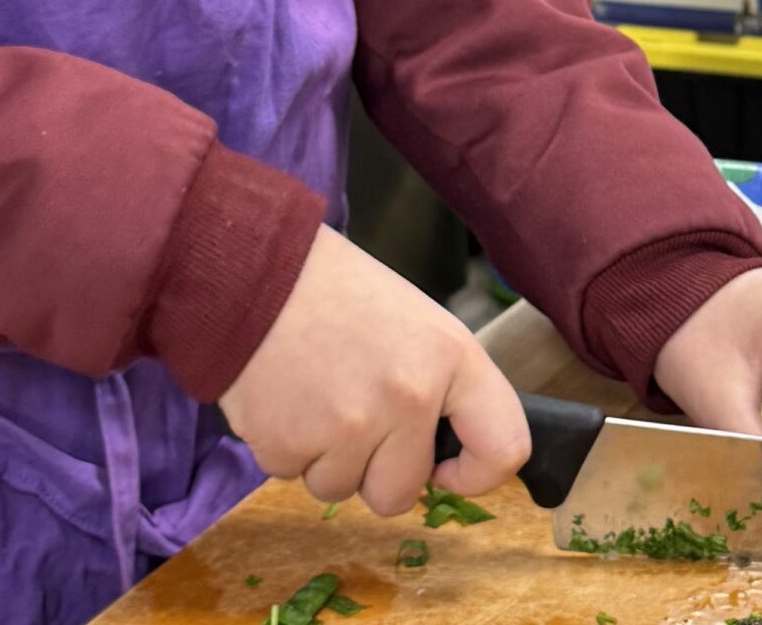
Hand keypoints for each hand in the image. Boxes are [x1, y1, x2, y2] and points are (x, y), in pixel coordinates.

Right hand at [219, 226, 530, 515]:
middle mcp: (408, 398)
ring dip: (324, 456)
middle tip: (352, 411)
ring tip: (312, 391)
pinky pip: (292, 474)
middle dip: (374, 469)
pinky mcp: (288, 444)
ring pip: (340, 489)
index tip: (447, 469)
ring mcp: (348, 426)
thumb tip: (442, 459)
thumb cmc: (338, 293)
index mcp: (451, 358)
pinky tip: (282, 394)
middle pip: (400, 493)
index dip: (478, 473)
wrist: (258, 268)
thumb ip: (438, 387)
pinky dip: (285, 444)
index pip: (503, 445)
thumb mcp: (415, 321)